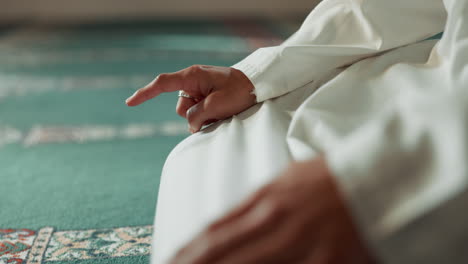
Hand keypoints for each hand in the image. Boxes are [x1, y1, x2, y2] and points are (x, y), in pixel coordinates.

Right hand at [125, 65, 255, 132]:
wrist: (258, 86)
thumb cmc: (239, 91)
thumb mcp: (216, 106)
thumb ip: (197, 116)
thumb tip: (191, 125)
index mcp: (192, 77)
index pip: (162, 84)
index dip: (145, 94)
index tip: (129, 103)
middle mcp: (193, 82)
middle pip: (181, 108)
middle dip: (195, 116)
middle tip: (216, 113)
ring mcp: (200, 90)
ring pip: (190, 114)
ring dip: (204, 118)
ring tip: (223, 112)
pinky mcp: (207, 98)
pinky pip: (200, 113)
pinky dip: (209, 117)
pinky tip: (223, 113)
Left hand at [169, 157, 376, 263]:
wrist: (380, 176)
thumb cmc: (333, 179)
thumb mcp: (288, 181)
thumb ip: (257, 204)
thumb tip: (226, 223)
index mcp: (267, 199)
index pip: (217, 229)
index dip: (190, 250)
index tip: (170, 261)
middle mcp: (276, 220)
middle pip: (221, 250)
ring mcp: (300, 242)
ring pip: (245, 262)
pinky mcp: (325, 261)